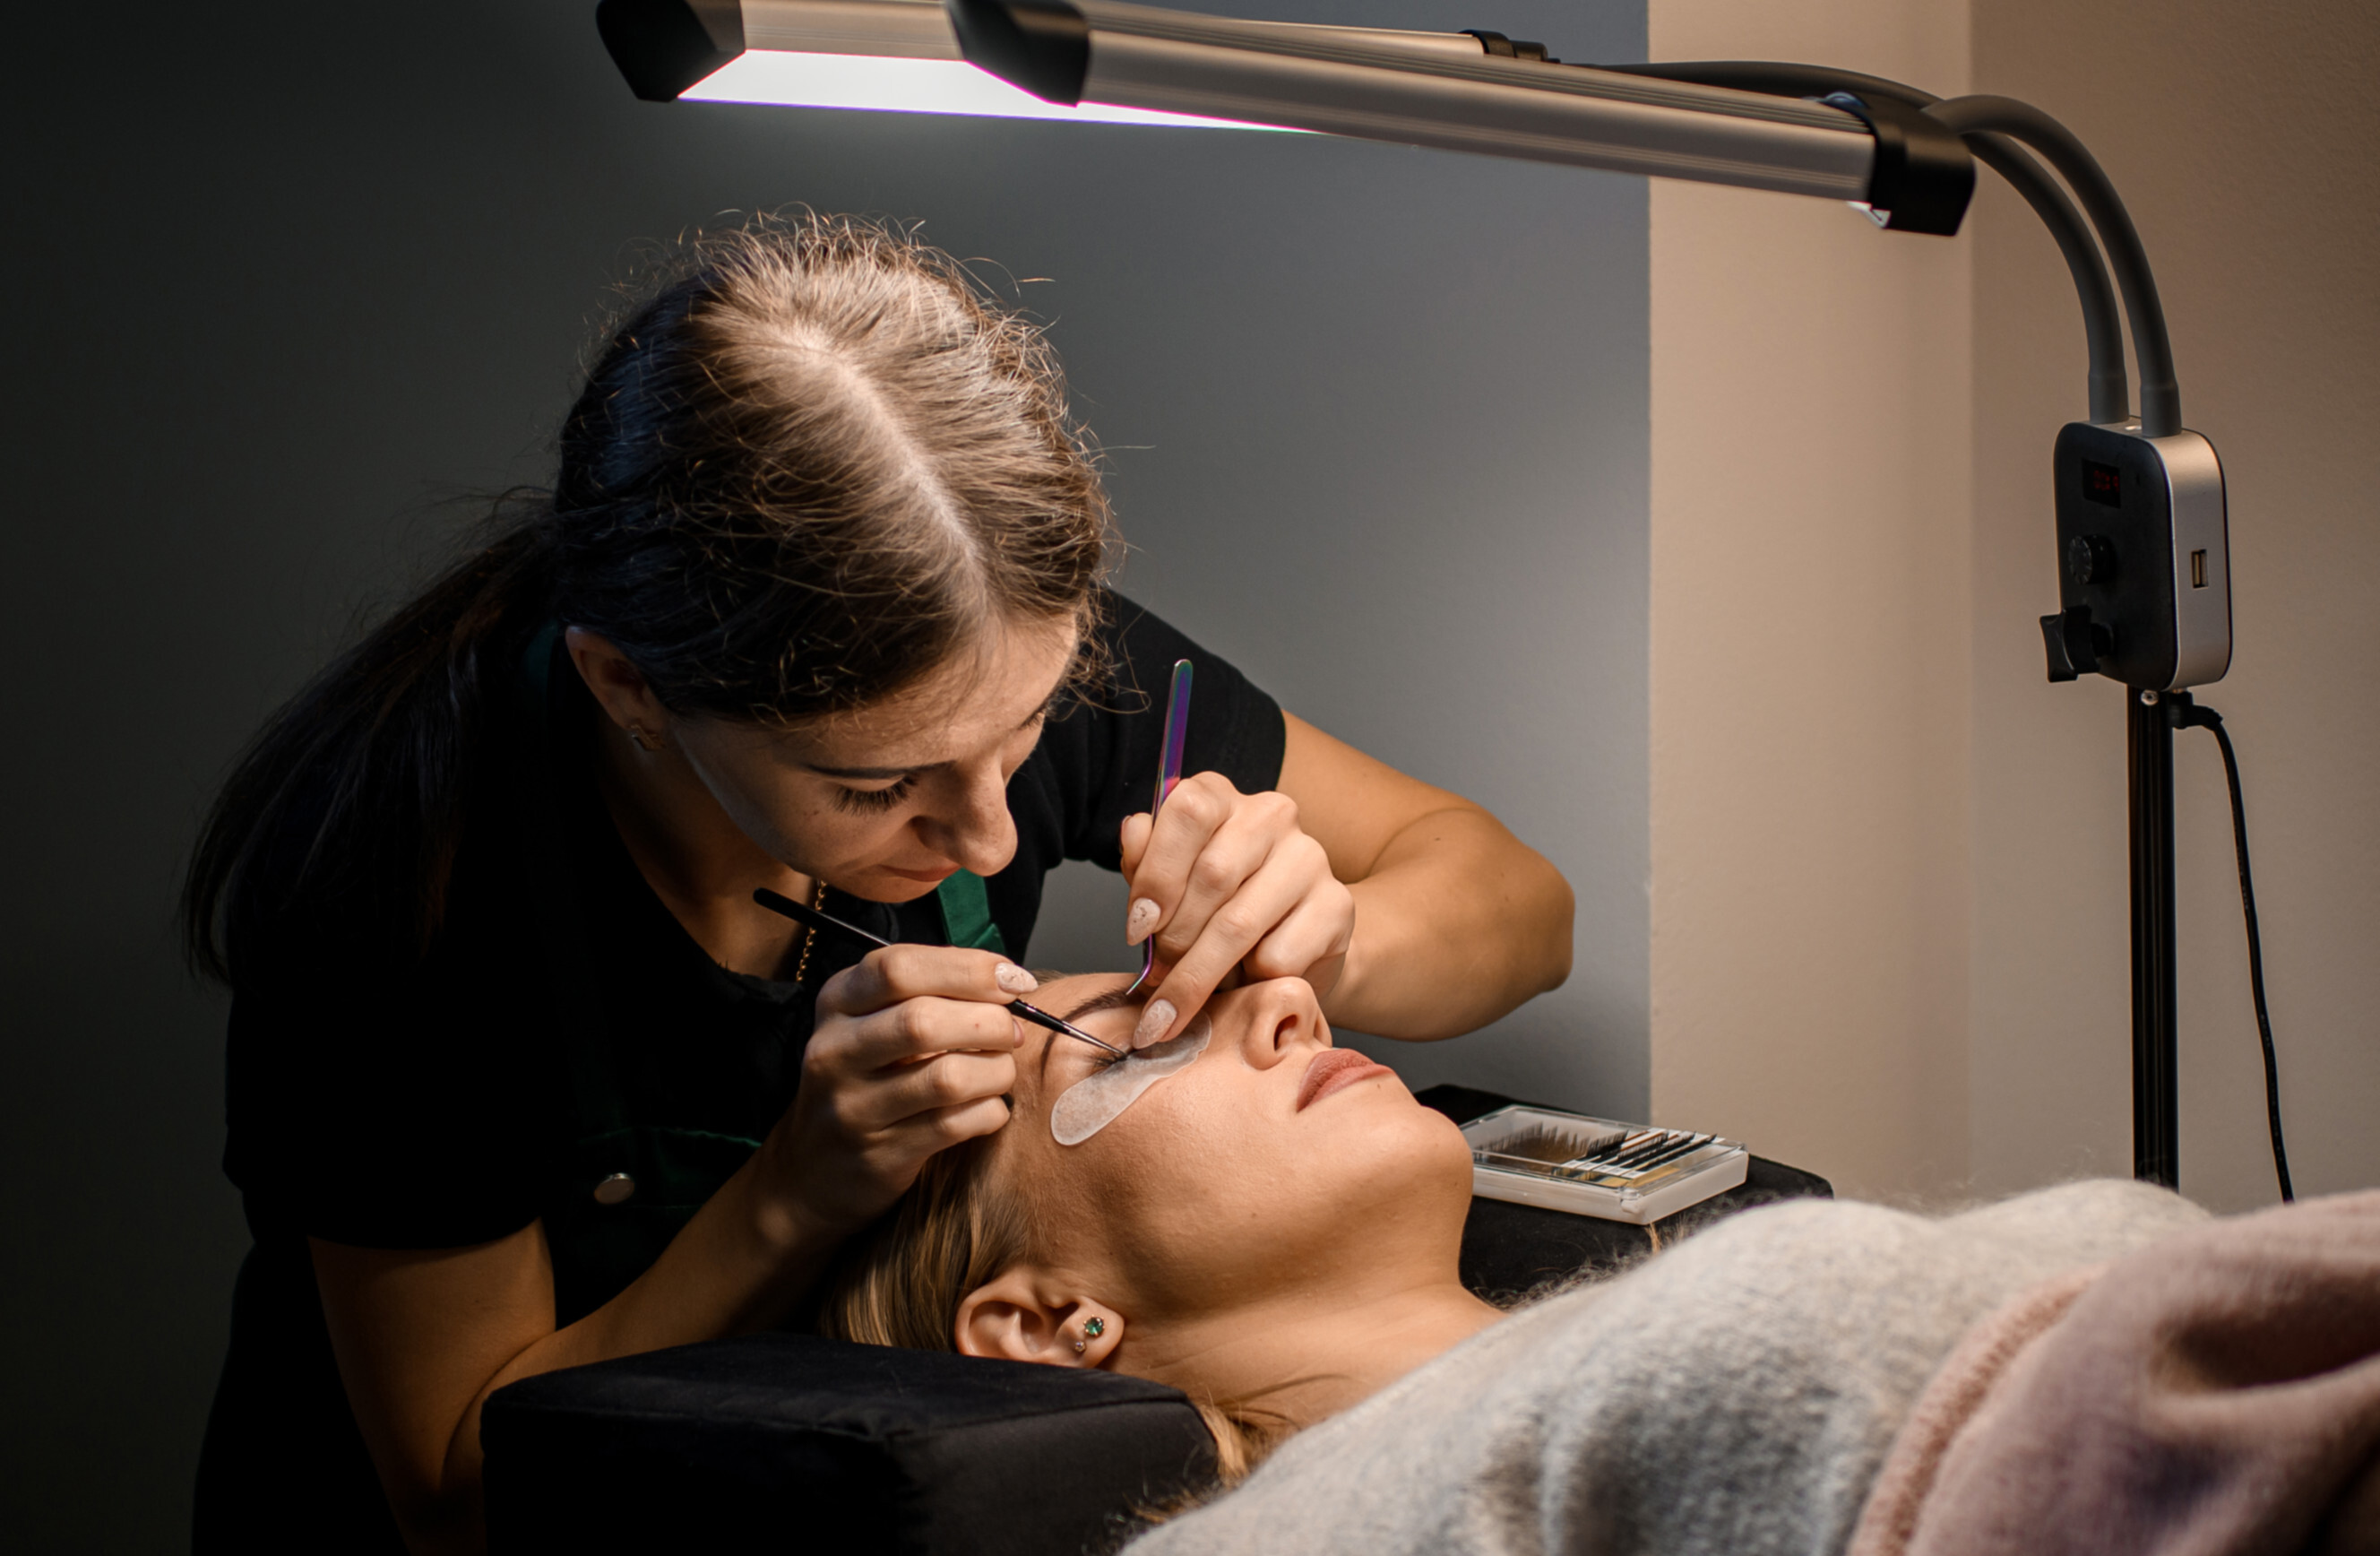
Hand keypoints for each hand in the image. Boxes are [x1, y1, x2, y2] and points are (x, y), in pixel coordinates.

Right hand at [762, 945, 1032, 1232]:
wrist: (815, 1167)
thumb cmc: (866, 1079)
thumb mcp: (874, 1023)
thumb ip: (927, 994)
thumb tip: (1007, 980)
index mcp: (837, 1003)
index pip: (900, 968)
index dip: (968, 968)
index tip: (1013, 980)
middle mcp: (835, 1051)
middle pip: (923, 1020)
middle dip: (989, 1022)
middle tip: (1012, 1032)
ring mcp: (852, 1108)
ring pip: (946, 1078)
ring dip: (995, 1071)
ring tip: (1001, 1071)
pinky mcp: (879, 1156)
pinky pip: (954, 1126)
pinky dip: (988, 1112)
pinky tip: (989, 1107)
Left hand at [1118, 773, 1354, 1046]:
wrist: (1293, 947)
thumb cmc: (1217, 911)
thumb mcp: (1170, 886)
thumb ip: (1145, 862)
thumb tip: (1134, 832)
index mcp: (1221, 797)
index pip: (1188, 810)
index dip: (1157, 873)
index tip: (1138, 930)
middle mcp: (1271, 815)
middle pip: (1212, 875)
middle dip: (1174, 940)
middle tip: (1157, 980)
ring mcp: (1309, 858)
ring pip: (1240, 923)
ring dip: (1200, 974)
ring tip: (1179, 1004)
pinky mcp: (1337, 906)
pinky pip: (1277, 957)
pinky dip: (1248, 982)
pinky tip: (1242, 984)